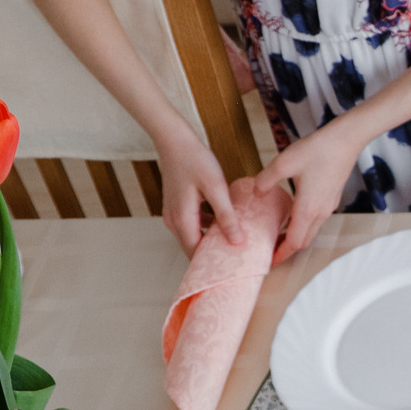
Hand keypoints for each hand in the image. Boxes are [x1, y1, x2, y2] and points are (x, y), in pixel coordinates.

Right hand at [156, 130, 243, 257]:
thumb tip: (237, 241)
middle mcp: (173, 221)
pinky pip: (193, 225)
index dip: (212, 264)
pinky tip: (225, 224)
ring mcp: (173, 214)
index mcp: (182, 220)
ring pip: (193, 236)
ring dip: (210, 241)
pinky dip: (207, 228)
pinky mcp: (177, 207)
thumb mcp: (215, 188)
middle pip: (193, 248)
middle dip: (213, 255)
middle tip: (236, 259)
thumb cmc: (194, 160)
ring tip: (234, 244)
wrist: (175, 141)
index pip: (195, 254)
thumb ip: (226, 215)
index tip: (232, 269)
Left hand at [253, 119, 368, 262]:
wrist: (346, 139)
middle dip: (288, 249)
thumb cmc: (317, 150)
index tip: (270, 262)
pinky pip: (317, 219)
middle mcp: (321, 212)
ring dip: (296, 236)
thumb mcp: (283, 163)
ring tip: (279, 233)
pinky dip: (304, 224)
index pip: (294, 242)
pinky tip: (294, 213)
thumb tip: (256, 192)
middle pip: (304, 241)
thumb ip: (265, 181)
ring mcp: (329, 205)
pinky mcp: (332, 197)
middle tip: (271, 250)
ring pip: (312, 230)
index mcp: (308, 209)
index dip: (281, 255)